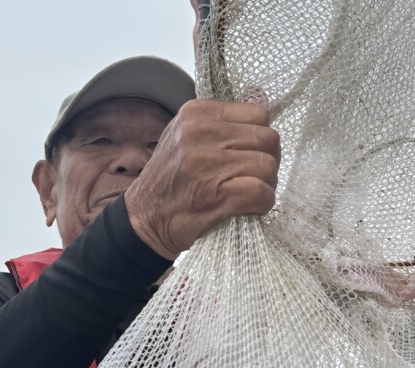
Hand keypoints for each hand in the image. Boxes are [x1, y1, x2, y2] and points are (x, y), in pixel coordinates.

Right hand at [124, 100, 280, 259]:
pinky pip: (261, 192)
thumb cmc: (170, 182)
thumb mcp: (184, 137)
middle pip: (268, 139)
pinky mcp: (218, 194)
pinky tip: (253, 208)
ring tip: (254, 194)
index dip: (261, 139)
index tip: (252, 155)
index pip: (257, 114)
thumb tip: (261, 99)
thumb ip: (219, 122)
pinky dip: (264, 202)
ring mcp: (209, 164)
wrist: (144, 220)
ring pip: (267, 165)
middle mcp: (201, 133)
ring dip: (268, 184)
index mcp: (196, 114)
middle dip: (269, 161)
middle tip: (257, 178)